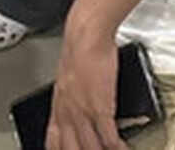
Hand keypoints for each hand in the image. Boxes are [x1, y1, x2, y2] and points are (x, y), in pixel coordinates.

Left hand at [47, 26, 127, 149]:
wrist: (85, 36)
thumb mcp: (67, 80)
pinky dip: (116, 147)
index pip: (53, 140)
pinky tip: (121, 149)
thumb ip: (71, 99)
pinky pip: (108, 137)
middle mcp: (68, 111)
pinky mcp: (100, 107)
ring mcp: (83, 111)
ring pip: (90, 147)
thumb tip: (80, 111)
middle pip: (72, 148)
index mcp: (59, 106)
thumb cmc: (80, 53)